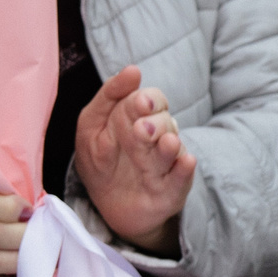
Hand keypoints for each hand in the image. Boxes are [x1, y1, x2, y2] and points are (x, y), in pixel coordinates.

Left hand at [75, 65, 195, 254]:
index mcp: (141, 118)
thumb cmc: (101, 159)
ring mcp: (167, 163)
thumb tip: (133, 70)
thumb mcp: (92, 125)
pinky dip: (185, 169)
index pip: (153, 100)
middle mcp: (158, 138)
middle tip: (141, 129)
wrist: (107, 206)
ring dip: (169, 144)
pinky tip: (186, 162)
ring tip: (166, 142)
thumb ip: (109, 96)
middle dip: (155, 124)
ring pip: (174, 148)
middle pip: (164, 123)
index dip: (149, 100)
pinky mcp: (173, 188)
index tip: (142, 102)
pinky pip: (183, 177)